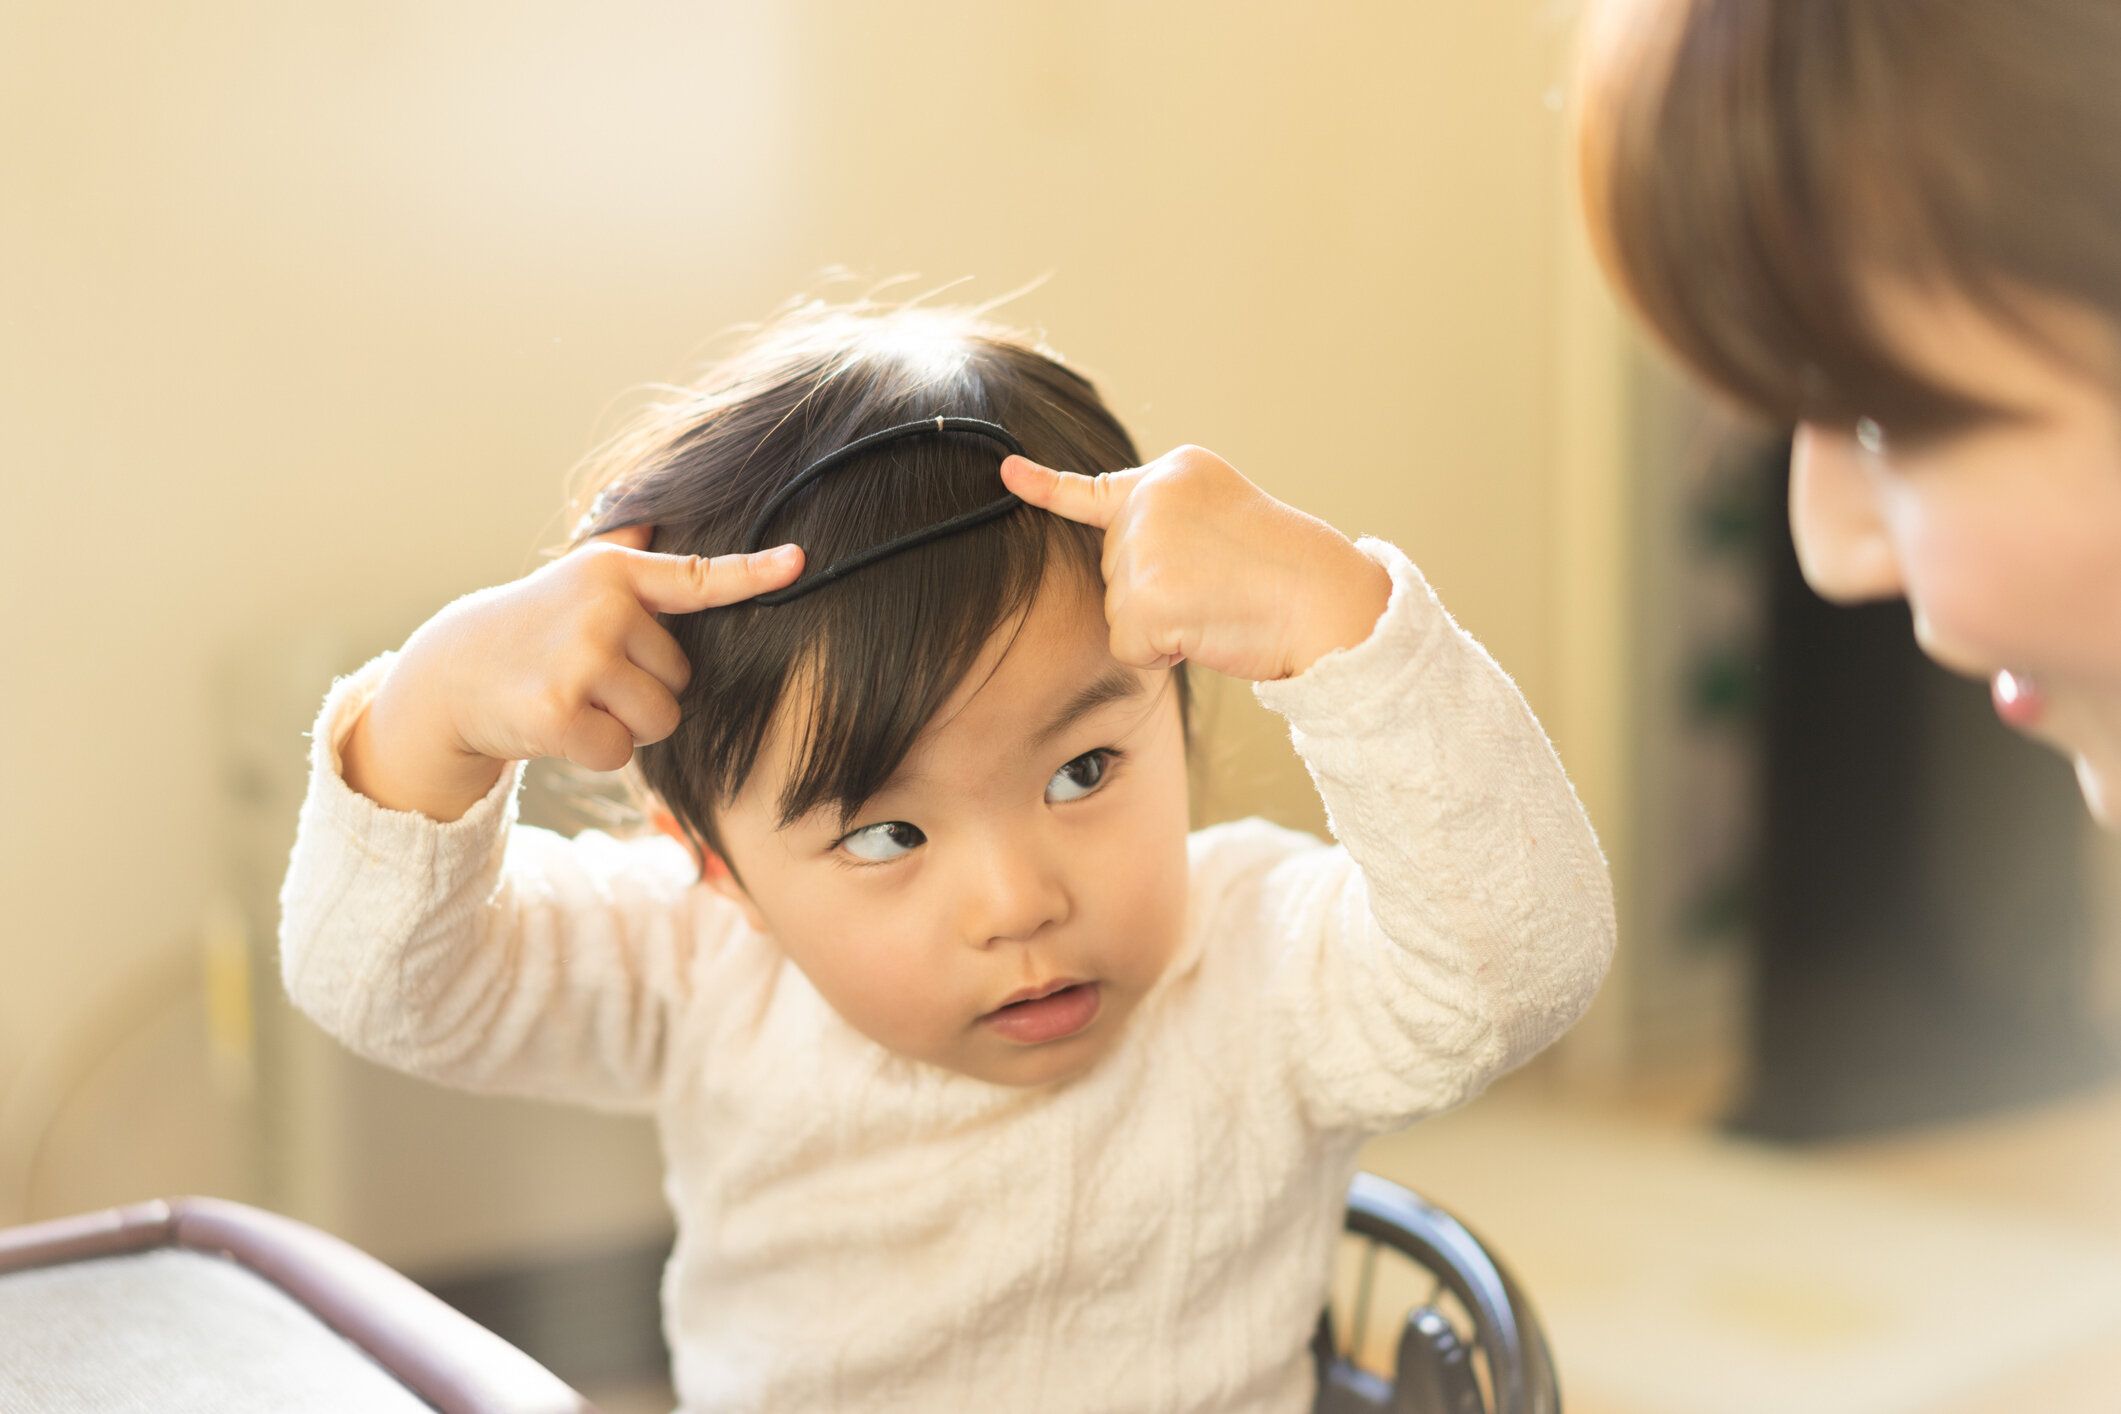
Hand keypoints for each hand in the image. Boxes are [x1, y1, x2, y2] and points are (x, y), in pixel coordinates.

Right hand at [344, 526, 803, 819]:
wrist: (453, 673)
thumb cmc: (535, 627)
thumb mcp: (577, 578)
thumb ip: (626, 547)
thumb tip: (655, 504)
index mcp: (616, 573)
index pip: (698, 576)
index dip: (753, 572)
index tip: (798, 561)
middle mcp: (602, 607)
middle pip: (682, 678)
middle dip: (645, 689)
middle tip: (590, 675)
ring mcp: (580, 658)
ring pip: (660, 720)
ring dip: (626, 725)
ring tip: (578, 698)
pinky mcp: (558, 711)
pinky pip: (622, 752)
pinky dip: (596, 752)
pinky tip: (559, 725)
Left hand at [1000, 445, 1390, 682]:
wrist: (1326, 601)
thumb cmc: (1288, 575)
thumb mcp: (1224, 519)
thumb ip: (1169, 527)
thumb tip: (1125, 571)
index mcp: (1175, 472)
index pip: (1095, 490)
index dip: (1045, 487)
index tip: (1007, 472)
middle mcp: (1152, 498)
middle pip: (1113, 570)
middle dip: (1156, 594)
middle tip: (1220, 588)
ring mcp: (1144, 544)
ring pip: (1118, 611)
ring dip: (1161, 625)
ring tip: (1219, 605)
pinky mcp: (1143, 596)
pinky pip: (1129, 647)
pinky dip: (1162, 654)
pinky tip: (1206, 628)